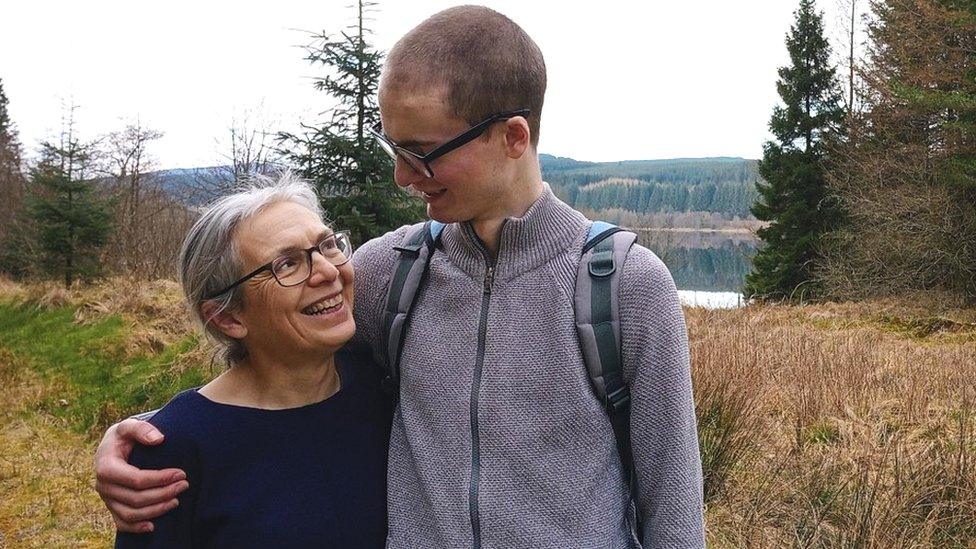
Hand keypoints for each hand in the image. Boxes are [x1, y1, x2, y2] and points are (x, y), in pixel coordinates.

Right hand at [93, 418, 188, 532]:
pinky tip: (153, 526)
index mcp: (106, 467)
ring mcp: (107, 499)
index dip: (160, 479)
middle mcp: (103, 486)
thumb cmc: (123, 436)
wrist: (112, 447)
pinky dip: (136, 528)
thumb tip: (159, 439)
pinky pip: (121, 523)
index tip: (181, 473)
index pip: (136, 479)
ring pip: (131, 514)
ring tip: (176, 501)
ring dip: (156, 510)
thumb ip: (141, 428)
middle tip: (184, 485)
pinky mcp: (112, 507)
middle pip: (136, 498)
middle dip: (163, 494)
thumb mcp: (128, 425)